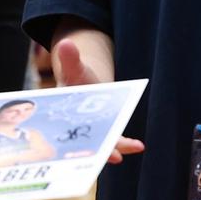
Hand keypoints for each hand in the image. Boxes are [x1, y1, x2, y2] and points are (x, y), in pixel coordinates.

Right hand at [52, 39, 143, 164]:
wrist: (85, 86)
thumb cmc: (75, 79)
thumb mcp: (74, 68)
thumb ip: (70, 59)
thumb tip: (66, 43)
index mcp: (62, 116)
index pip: (65, 130)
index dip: (72, 139)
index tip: (80, 145)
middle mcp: (76, 130)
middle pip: (85, 143)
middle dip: (98, 150)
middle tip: (114, 156)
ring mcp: (93, 134)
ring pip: (102, 145)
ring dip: (114, 150)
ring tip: (131, 149)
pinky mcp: (107, 134)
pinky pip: (116, 140)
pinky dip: (126, 145)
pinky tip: (139, 146)